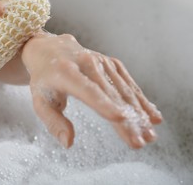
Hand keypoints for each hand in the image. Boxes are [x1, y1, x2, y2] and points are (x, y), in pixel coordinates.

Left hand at [21, 32, 162, 148]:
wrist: (48, 49)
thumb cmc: (43, 79)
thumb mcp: (40, 101)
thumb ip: (53, 122)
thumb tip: (69, 143)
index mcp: (64, 72)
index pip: (87, 90)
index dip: (104, 104)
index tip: (121, 119)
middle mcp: (86, 63)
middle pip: (111, 94)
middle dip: (127, 120)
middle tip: (140, 142)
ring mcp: (101, 61)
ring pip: (124, 89)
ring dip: (139, 113)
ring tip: (150, 135)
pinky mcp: (111, 63)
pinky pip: (128, 83)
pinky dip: (141, 100)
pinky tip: (152, 116)